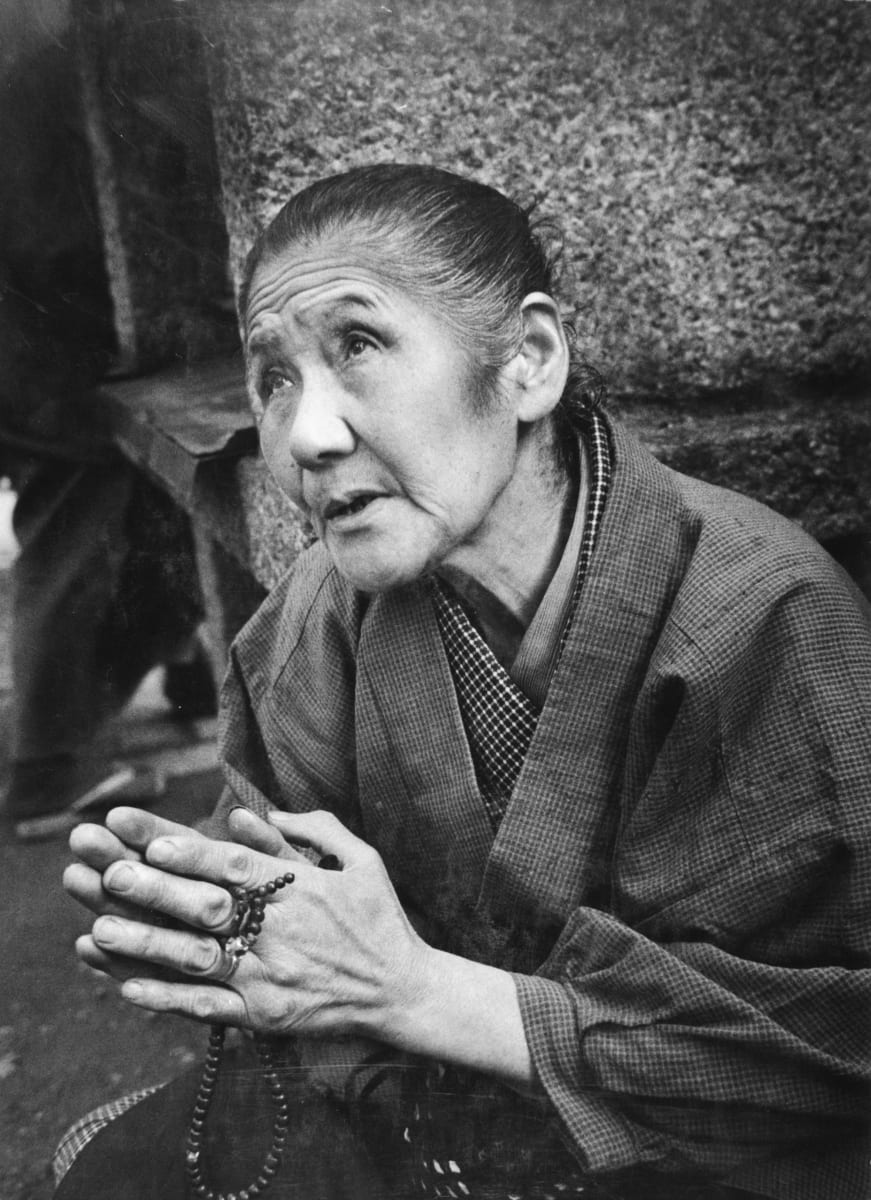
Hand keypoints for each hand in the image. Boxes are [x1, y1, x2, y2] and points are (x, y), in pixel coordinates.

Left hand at [71, 808, 430, 1041]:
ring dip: (147, 944)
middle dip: (156, 890)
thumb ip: (315, 830)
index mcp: (301, 890)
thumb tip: (257, 812)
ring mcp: (270, 978)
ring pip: (199, 960)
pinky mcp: (266, 1017)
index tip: (151, 840)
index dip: (193, 853)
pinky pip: (210, 1010)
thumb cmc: (381, 918)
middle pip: (209, 908)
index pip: (237, 866)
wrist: (404, 992)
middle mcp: (281, 932)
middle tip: (109, 872)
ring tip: (98, 929)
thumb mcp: (361, 860)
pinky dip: (169, 1000)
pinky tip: (128, 988)